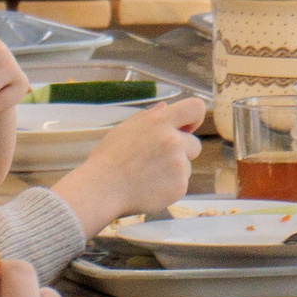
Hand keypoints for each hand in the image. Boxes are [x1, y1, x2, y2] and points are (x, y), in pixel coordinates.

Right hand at [51, 97, 205, 235]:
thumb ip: (148, 117)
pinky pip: (181, 184)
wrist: (101, 190)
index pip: (195, 108)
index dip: (193, 118)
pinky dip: (169, 187)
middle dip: (182, 151)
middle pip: (195, 144)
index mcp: (160, 122)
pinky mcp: (180, 186)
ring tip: (147, 176)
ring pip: (186, 166)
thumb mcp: (125, 129)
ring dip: (174, 170)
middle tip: (156, 160)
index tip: (186, 128)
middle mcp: (173, 141)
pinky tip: (149, 188)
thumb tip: (165, 106)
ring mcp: (178, 165)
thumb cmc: (109, 159)